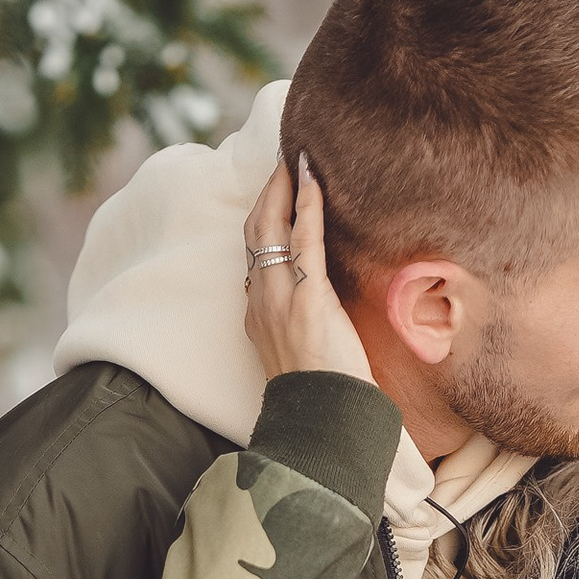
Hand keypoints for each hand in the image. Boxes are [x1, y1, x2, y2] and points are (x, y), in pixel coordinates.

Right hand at [242, 153, 373, 385]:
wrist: (325, 416)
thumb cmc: (324, 392)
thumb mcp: (302, 352)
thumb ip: (301, 323)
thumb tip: (318, 307)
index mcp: (258, 315)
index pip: (253, 257)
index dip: (262, 222)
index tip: (272, 197)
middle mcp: (261, 301)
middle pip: (254, 234)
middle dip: (265, 195)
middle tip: (280, 163)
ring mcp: (279, 297)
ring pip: (270, 229)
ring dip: (282, 190)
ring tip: (294, 161)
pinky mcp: (306, 296)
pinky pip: (304, 240)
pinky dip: (307, 205)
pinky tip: (313, 180)